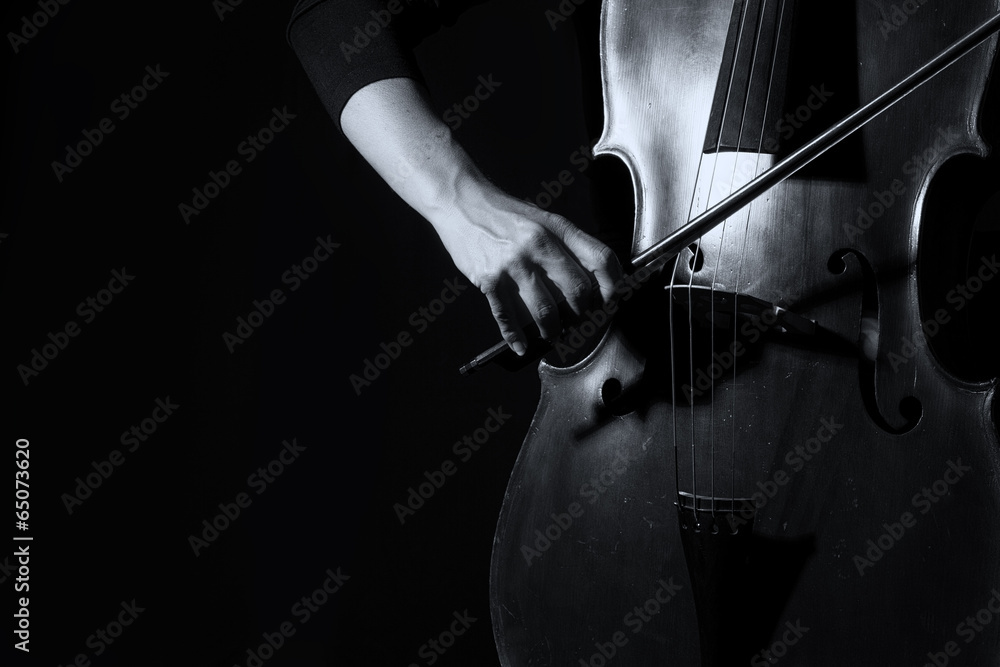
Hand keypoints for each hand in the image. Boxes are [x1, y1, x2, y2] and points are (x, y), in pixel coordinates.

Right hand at [433, 180, 621, 354]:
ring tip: (552, 335)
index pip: (600, 260)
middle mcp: (539, 244)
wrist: (461, 202)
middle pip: (578, 291)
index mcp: (558, 229)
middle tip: (579, 323)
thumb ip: (567, 246)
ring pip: (547, 311)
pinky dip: (516, 337)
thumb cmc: (503, 213)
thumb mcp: (543, 220)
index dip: (611, 286)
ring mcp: (514, 263)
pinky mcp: (489, 279)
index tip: (608, 302)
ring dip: (553, 331)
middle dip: (582, 315)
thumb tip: (591, 280)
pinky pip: (507, 317)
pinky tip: (521, 345)